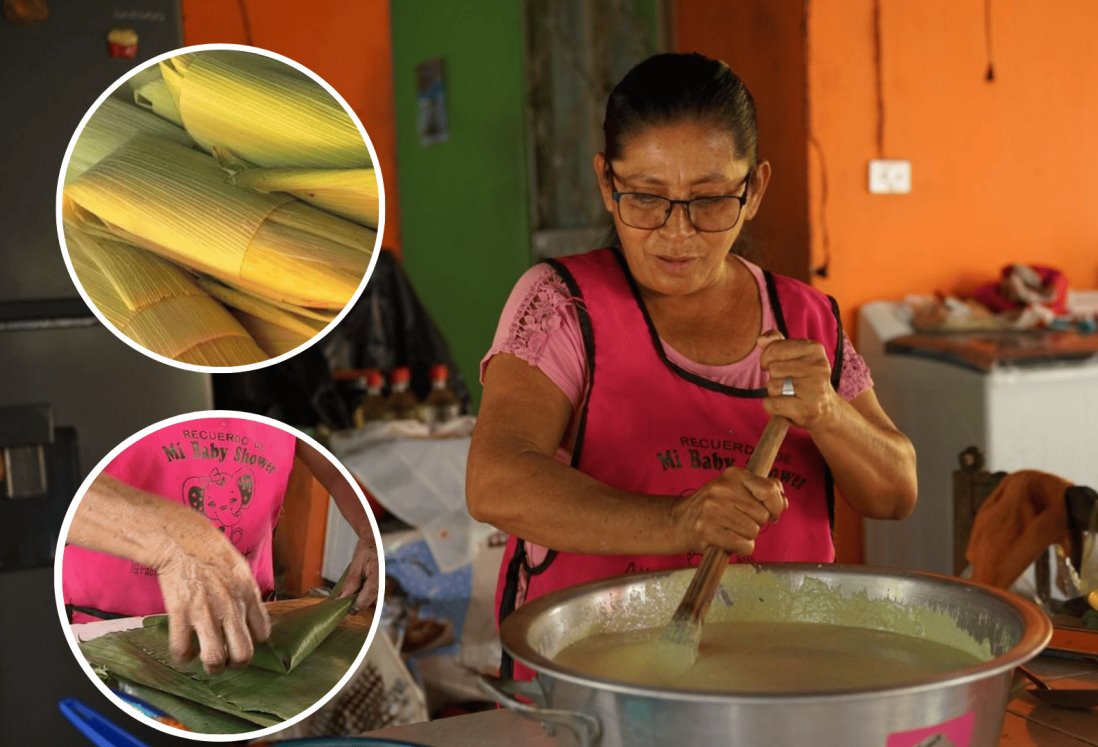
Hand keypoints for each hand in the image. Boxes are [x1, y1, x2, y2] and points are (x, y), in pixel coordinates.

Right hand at [151, 512, 269, 674]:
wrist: (182, 540)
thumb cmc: (212, 552)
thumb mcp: (241, 570)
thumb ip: (248, 595)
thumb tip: (253, 616)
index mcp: (248, 595)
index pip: (263, 633)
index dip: (254, 642)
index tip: (243, 640)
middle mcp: (231, 607)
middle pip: (243, 654)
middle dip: (235, 663)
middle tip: (227, 659)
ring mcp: (205, 612)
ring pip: (214, 659)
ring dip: (210, 666)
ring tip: (206, 661)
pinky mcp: (180, 613)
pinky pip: (182, 649)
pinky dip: (183, 656)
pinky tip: (184, 651)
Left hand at [336, 532, 379, 613]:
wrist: (371, 543)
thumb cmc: (365, 550)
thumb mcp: (356, 563)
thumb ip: (352, 580)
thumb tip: (344, 596)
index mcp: (378, 574)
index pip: (370, 593)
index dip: (360, 604)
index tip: (350, 612)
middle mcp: (381, 582)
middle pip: (369, 600)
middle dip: (356, 606)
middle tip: (341, 611)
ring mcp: (379, 585)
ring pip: (368, 600)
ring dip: (356, 603)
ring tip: (343, 606)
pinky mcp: (375, 587)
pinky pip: (366, 597)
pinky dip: (357, 599)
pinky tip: (348, 600)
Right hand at [670, 466, 786, 554]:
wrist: (678, 520)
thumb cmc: (712, 506)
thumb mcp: (735, 488)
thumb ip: (762, 490)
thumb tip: (784, 502)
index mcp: (733, 475)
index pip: (769, 490)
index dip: (776, 505)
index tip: (772, 513)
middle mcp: (722, 489)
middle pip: (763, 515)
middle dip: (756, 523)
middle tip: (739, 521)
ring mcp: (713, 510)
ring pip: (753, 531)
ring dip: (747, 536)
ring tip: (731, 530)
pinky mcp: (707, 531)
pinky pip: (743, 545)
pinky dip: (741, 547)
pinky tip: (728, 541)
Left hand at [757, 329, 839, 430]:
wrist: (825, 407)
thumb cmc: (804, 377)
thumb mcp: (794, 355)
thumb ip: (776, 342)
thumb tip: (761, 340)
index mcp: (815, 349)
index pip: (775, 348)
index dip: (766, 358)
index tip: (773, 364)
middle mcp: (818, 367)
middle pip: (773, 368)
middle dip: (773, 376)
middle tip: (787, 382)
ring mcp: (815, 389)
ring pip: (772, 386)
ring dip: (774, 392)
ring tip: (790, 393)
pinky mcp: (807, 408)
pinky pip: (772, 404)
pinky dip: (772, 406)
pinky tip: (786, 405)